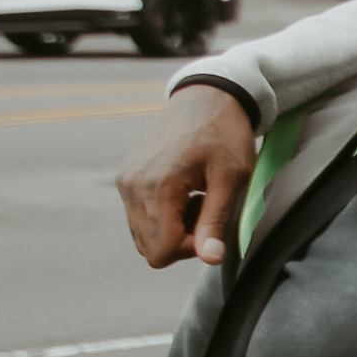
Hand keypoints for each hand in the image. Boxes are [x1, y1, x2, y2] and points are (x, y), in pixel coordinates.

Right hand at [118, 86, 257, 267]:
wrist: (206, 97)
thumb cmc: (224, 133)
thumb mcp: (231, 178)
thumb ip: (217, 221)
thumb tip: (210, 258)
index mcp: (156, 187)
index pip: (161, 251)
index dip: (191, 249)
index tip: (212, 225)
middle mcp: (131, 186)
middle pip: (149, 248)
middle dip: (182, 239)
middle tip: (206, 208)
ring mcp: (125, 182)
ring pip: (143, 235)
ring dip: (173, 227)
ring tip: (197, 197)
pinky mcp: (126, 178)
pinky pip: (140, 216)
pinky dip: (163, 214)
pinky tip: (185, 191)